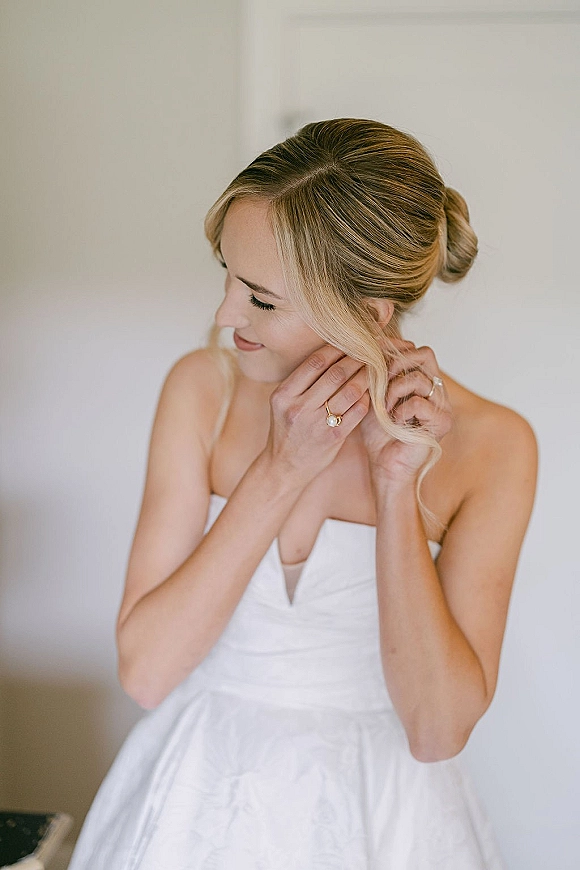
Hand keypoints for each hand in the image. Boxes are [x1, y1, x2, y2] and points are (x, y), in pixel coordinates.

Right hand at [262, 344, 370, 484]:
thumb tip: (333, 352)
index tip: (350, 341)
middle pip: (335, 373)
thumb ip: (303, 382)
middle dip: (356, 359)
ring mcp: (316, 424)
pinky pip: (357, 410)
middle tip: (369, 350)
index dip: (336, 348)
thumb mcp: (284, 403)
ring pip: (350, 390)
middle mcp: (298, 408)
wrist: (284, 467)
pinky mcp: (334, 437)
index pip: (315, 362)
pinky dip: (367, 397)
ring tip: (375, 368)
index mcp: (283, 395)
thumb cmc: (287, 430)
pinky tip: (371, 392)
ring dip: (366, 376)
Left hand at [359, 339, 452, 481]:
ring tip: (383, 408)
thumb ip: (375, 371)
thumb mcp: (372, 394)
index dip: (391, 348)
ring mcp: (442, 405)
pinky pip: (421, 403)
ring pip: (420, 378)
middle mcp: (436, 389)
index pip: (414, 348)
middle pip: (424, 354)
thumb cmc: (378, 432)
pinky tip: (394, 422)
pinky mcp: (442, 422)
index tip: (370, 357)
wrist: (385, 465)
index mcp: (422, 379)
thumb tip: (368, 340)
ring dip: (394, 390)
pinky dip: (402, 410)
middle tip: (378, 382)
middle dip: (395, 363)